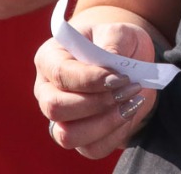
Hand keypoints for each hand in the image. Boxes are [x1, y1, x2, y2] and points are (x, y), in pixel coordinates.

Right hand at [34, 21, 156, 159]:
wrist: (132, 64)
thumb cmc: (118, 43)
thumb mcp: (120, 31)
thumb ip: (113, 42)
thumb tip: (108, 64)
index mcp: (50, 57)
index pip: (60, 73)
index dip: (89, 79)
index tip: (119, 77)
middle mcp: (47, 90)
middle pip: (55, 107)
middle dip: (96, 102)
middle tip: (128, 89)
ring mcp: (59, 118)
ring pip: (67, 135)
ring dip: (104, 122)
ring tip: (131, 102)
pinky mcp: (79, 138)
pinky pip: (91, 149)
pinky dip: (114, 134)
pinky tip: (128, 114)